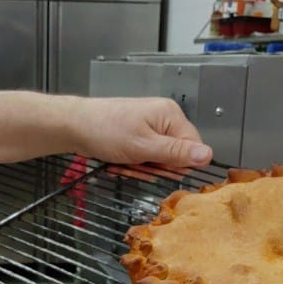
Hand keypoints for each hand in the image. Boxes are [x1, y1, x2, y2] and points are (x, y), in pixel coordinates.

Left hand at [72, 97, 212, 169]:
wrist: (75, 125)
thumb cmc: (106, 131)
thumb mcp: (144, 147)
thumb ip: (176, 153)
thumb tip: (207, 155)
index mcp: (171, 116)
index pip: (193, 148)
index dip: (177, 164)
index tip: (156, 167)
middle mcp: (165, 119)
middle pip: (176, 155)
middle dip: (156, 167)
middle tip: (135, 164)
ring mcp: (151, 127)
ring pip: (159, 159)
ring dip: (142, 167)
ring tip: (124, 162)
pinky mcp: (139, 135)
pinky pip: (146, 157)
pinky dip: (135, 164)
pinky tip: (121, 161)